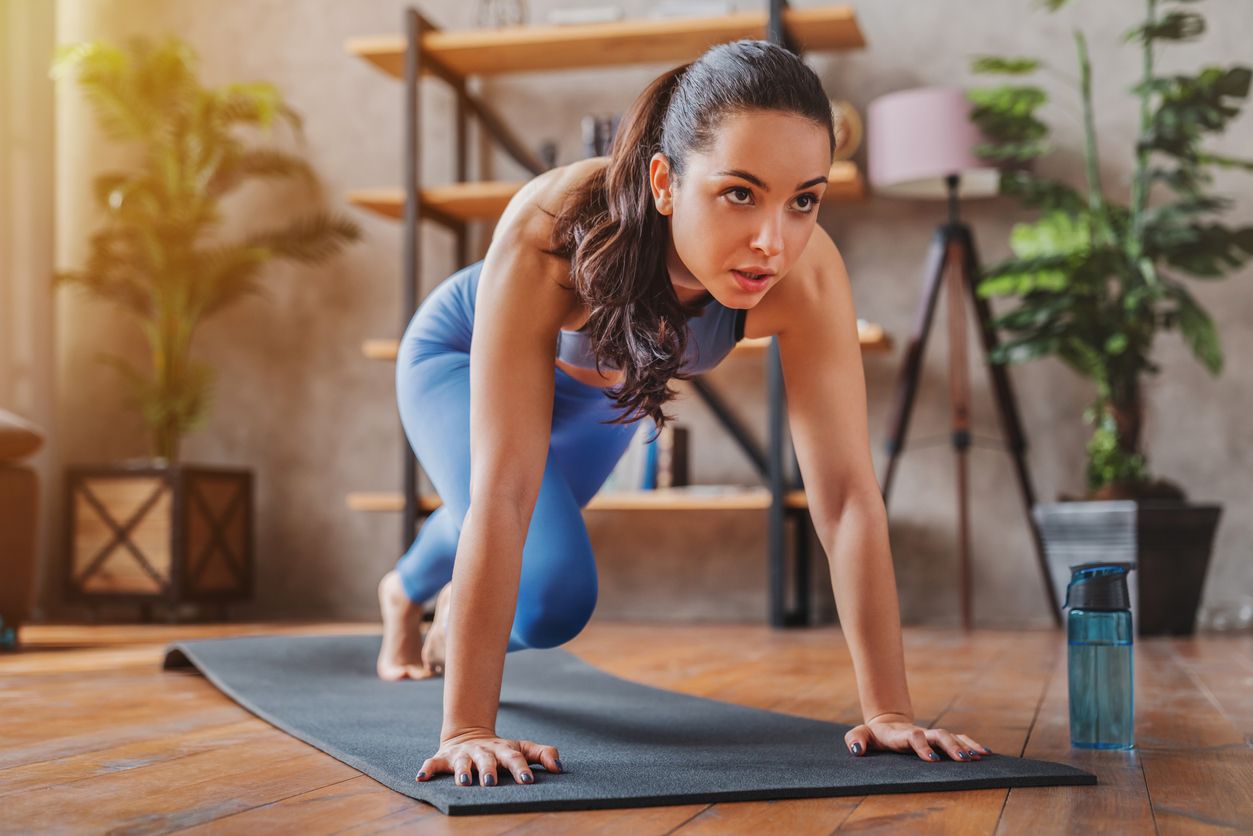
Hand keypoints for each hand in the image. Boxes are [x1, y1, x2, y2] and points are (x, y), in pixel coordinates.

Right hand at [416, 728, 563, 786]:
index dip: (521, 769)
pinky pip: (433, 763)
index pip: (514, 757)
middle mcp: (482, 750)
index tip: (528, 781)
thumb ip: (542, 754)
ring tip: (464, 782)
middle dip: (488, 770)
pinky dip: (427, 769)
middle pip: (487, 760)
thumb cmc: (501, 750)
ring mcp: (462, 754)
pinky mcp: (443, 758)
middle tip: (491, 783)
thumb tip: (559, 767)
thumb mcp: (521, 748)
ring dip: (462, 771)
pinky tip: (421, 778)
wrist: (469, 735)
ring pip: (461, 762)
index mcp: (503, 749)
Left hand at [844, 713, 990, 761]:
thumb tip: (856, 749)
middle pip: (938, 735)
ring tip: (979, 757)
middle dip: (950, 746)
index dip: (922, 747)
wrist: (886, 725)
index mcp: (901, 734)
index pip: (913, 738)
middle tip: (963, 759)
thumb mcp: (860, 734)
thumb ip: (855, 738)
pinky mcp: (938, 739)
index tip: (932, 760)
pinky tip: (985, 753)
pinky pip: (958, 739)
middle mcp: (920, 733)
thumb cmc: (873, 735)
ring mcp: (930, 735)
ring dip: (965, 746)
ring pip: (951, 736)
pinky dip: (971, 744)